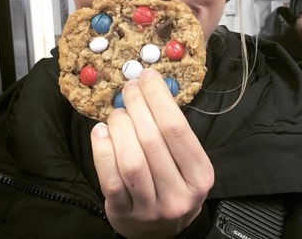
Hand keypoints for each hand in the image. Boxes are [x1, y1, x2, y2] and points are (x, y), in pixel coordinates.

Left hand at [91, 69, 213, 238]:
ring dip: (120, 128)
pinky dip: (102, 151)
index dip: (158, 98)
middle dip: (136, 107)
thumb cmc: (173, 185)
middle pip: (152, 140)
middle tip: (128, 90)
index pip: (177, 128)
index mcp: (200, 174)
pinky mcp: (125, 213)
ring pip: (131, 160)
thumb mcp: (186, 162)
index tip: (147, 77)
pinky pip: (110, 179)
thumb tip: (148, 87)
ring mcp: (151, 207)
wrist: (163, 231)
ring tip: (117, 114)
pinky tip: (101, 133)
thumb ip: (171, 130)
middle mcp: (179, 193)